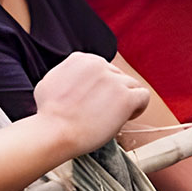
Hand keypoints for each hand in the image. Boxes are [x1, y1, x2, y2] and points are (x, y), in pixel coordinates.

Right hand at [34, 52, 149, 151]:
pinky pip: (143, 96)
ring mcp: (114, 81)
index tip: (96, 99)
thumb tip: (78, 76)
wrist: (54, 132)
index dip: (102, 85)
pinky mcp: (125, 97)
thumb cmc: (48, 114)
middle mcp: (100, 65)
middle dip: (113, 92)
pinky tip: (128, 116)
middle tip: (102, 111)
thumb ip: (69, 73)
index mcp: (81, 58)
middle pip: (118, 76)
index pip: (103, 68)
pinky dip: (139, 107)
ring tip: (114, 116)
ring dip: (125, 99)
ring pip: (132, 86)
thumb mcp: (51, 80)